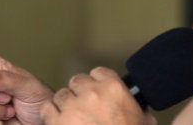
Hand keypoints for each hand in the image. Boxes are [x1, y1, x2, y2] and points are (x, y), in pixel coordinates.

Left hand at [40, 67, 155, 124]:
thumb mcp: (144, 122)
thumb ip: (142, 113)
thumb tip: (144, 114)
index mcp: (115, 90)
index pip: (99, 72)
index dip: (97, 83)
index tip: (97, 91)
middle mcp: (93, 94)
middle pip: (77, 81)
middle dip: (79, 93)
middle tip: (84, 107)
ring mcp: (74, 108)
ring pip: (61, 95)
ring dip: (65, 105)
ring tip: (72, 117)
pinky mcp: (58, 123)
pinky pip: (48, 109)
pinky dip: (52, 116)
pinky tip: (60, 123)